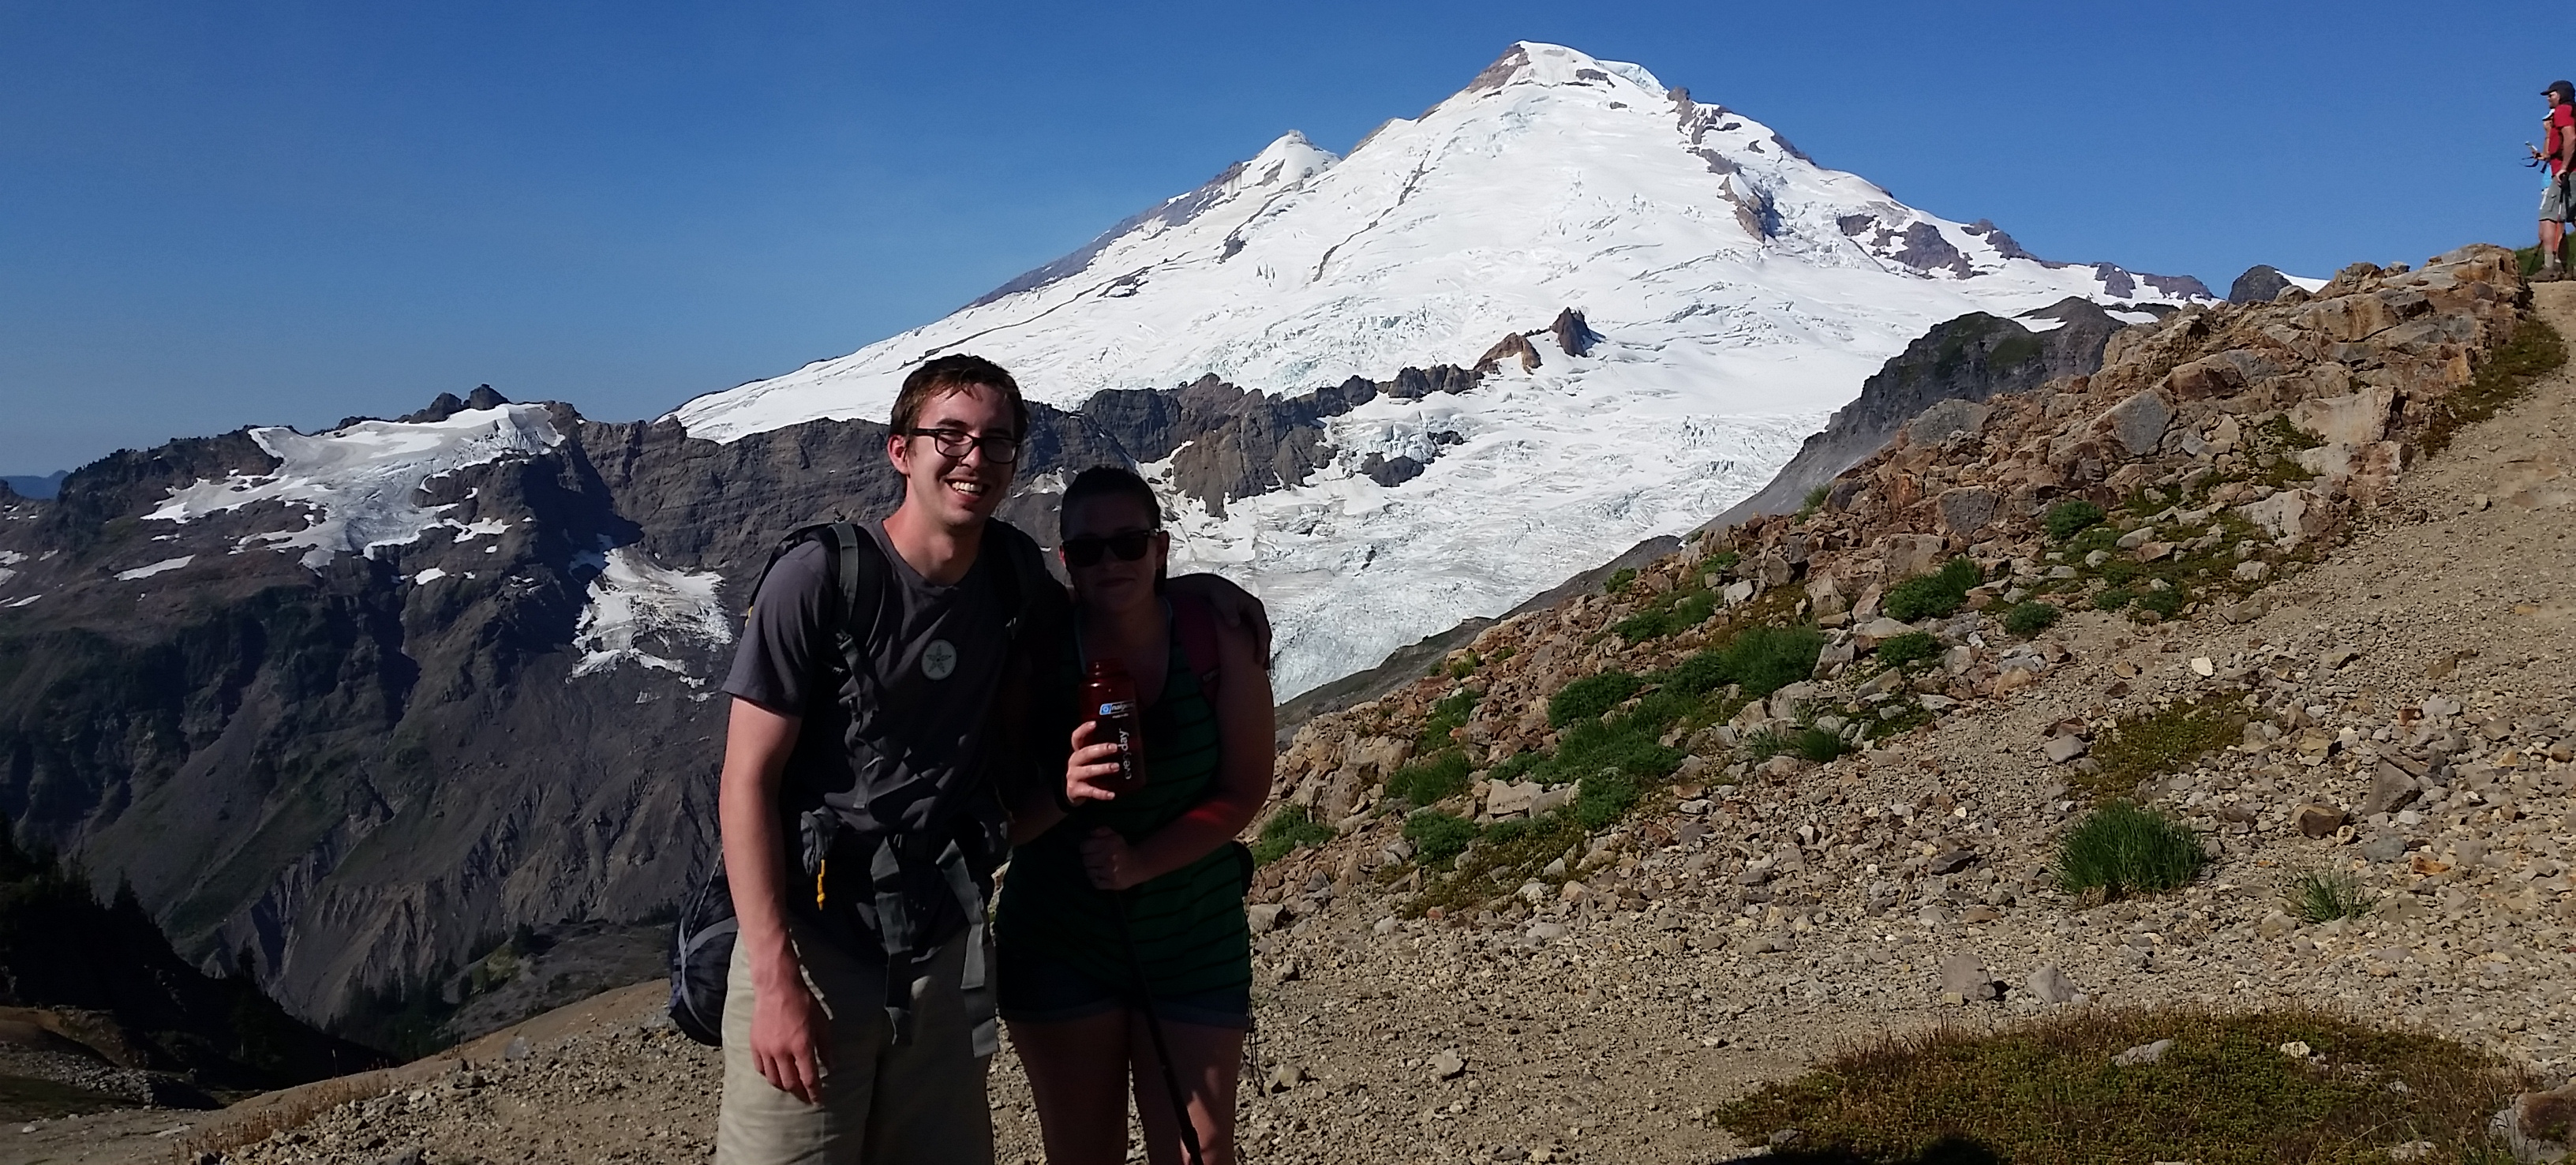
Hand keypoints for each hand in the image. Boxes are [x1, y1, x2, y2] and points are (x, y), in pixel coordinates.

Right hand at [748, 968, 827, 1104]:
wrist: (777, 987)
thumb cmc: (803, 1003)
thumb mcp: (822, 1023)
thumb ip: (826, 1047)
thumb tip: (831, 1066)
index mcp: (801, 1047)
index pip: (809, 1079)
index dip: (815, 1093)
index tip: (819, 1100)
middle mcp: (782, 1052)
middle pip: (790, 1083)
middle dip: (800, 1093)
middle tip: (806, 1096)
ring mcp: (766, 1049)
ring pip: (774, 1079)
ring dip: (784, 1086)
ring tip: (791, 1087)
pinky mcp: (755, 1045)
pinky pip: (760, 1068)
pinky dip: (769, 1075)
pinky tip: (775, 1075)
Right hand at [1065, 719, 1124, 803]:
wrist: (1073, 792)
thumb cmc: (1088, 770)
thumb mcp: (1091, 760)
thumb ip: (1103, 752)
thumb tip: (1131, 744)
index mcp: (1078, 751)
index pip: (1077, 738)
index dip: (1084, 730)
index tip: (1095, 724)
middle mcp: (1074, 762)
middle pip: (1085, 753)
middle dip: (1100, 749)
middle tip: (1115, 747)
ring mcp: (1073, 776)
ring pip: (1088, 771)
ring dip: (1102, 768)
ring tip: (1117, 767)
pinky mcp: (1076, 790)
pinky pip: (1090, 791)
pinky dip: (1102, 793)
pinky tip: (1112, 795)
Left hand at [1080, 827, 1144, 889]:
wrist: (1139, 864)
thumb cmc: (1122, 849)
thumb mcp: (1114, 836)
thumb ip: (1102, 831)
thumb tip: (1090, 833)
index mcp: (1108, 844)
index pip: (1084, 847)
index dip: (1085, 848)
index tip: (1089, 850)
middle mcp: (1109, 858)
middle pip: (1085, 860)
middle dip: (1088, 859)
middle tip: (1094, 860)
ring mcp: (1110, 872)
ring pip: (1089, 872)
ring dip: (1092, 870)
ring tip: (1099, 868)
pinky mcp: (1112, 883)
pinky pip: (1096, 883)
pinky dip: (1097, 880)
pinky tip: (1102, 876)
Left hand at [1167, 573, 1271, 664]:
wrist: (1211, 588)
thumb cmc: (1218, 594)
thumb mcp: (1224, 602)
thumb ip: (1230, 613)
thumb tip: (1235, 624)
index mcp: (1255, 608)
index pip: (1263, 629)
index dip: (1262, 645)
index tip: (1259, 657)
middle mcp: (1256, 613)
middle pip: (1264, 635)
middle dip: (1265, 651)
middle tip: (1264, 668)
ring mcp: (1251, 618)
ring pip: (1259, 637)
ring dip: (1260, 650)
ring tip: (1261, 667)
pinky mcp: (1245, 622)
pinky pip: (1252, 636)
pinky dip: (1253, 646)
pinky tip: (1250, 657)